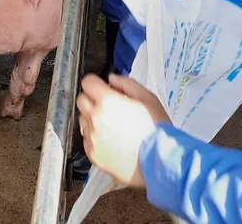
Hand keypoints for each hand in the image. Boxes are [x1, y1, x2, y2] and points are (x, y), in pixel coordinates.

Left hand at [76, 74, 169, 188]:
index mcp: (107, 101)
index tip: (101, 87)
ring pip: (83, 120)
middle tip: (107, 105)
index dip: (95, 82)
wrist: (160, 162)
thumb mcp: (148, 98)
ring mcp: (92, 138)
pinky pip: (87, 139)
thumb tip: (111, 79)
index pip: (87, 82)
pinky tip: (110, 140)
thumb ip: (126, 83)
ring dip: (92, 118)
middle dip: (92, 99)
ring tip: (111, 125)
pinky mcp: (93, 155)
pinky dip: (94, 137)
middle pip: (81, 100)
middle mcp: (95, 118)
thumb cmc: (156, 130)